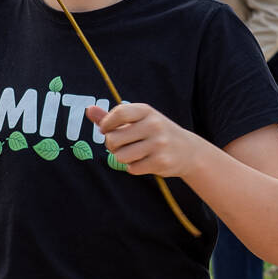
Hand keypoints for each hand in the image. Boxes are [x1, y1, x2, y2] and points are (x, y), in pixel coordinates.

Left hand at [87, 102, 203, 177]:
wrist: (188, 151)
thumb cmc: (156, 133)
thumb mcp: (139, 120)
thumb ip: (113, 117)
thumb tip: (89, 110)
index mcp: (147, 111)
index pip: (119, 113)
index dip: (106, 124)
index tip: (105, 129)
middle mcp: (154, 125)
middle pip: (113, 139)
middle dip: (111, 145)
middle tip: (120, 145)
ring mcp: (158, 144)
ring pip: (121, 156)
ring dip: (122, 158)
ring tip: (132, 154)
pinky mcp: (161, 161)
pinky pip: (132, 168)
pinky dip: (133, 167)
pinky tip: (144, 162)